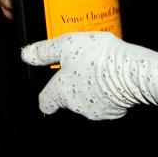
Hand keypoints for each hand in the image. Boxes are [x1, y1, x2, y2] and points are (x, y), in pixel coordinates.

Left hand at [21, 32, 157, 119]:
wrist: (131, 70)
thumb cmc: (98, 56)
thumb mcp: (66, 44)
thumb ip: (44, 51)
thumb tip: (26, 55)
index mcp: (60, 91)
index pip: (45, 102)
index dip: (46, 96)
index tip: (48, 91)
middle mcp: (75, 106)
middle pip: (68, 99)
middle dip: (73, 85)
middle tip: (82, 66)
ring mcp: (95, 111)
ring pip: (87, 101)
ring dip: (90, 89)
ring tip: (99, 69)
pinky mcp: (114, 112)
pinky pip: (107, 103)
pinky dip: (107, 93)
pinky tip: (111, 77)